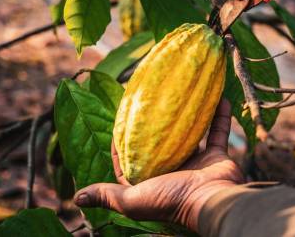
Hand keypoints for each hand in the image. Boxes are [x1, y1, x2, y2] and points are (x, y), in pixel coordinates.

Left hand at [73, 100, 243, 231]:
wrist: (212, 202)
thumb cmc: (171, 200)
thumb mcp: (132, 200)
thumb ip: (107, 196)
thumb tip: (76, 197)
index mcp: (150, 181)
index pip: (130, 159)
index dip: (121, 140)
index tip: (120, 117)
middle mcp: (172, 170)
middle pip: (159, 142)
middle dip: (154, 122)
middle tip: (150, 97)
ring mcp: (195, 162)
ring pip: (189, 132)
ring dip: (187, 114)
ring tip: (181, 92)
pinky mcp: (215, 156)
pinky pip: (217, 131)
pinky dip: (218, 115)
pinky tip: (217, 97)